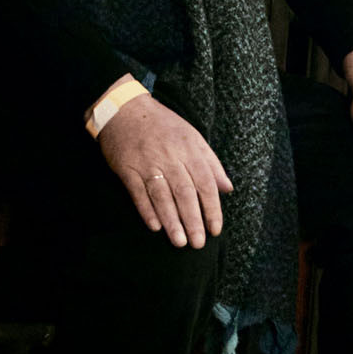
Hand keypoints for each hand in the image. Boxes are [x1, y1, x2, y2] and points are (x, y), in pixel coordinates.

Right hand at [95, 88, 232, 247]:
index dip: (212, 207)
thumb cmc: (162, 125)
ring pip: (162, 196)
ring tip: (179, 241)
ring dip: (171, 220)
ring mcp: (147, 163)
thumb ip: (211, 162)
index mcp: (189, 148)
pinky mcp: (127, 168)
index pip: (205, 182)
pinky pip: (138, 193)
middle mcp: (169, 156)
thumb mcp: (192, 136)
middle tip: (198, 243)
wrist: (124, 109)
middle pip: (184, 192)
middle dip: (193, 220)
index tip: (215, 229)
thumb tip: (227, 188)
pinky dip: (146, 210)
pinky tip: (155, 226)